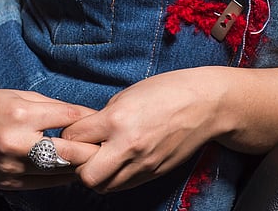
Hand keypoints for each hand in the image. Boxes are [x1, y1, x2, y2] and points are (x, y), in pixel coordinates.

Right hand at [0, 86, 100, 189]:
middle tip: (108, 147)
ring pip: (58, 173)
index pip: (69, 120)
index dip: (91, 122)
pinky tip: (70, 170)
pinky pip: (42, 184)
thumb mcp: (20, 95)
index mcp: (21, 115)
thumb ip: (53, 107)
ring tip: (94, 161)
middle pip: (69, 153)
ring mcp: (10, 167)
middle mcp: (15, 144)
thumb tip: (86, 116)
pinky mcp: (6, 183)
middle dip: (92, 151)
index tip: (106, 123)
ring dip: (78, 167)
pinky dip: (59, 177)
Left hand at [60, 67, 228, 192]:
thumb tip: (87, 131)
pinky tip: (118, 162)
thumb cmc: (169, 91)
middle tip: (83, 150)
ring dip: (96, 174)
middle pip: (85, 174)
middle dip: (78, 164)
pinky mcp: (153, 173)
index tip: (76, 130)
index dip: (71, 134)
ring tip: (101, 157)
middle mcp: (128, 146)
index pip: (75, 138)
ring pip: (104, 186)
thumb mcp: (128, 94)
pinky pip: (123, 185)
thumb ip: (104, 116)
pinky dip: (115, 177)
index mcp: (117, 120)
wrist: (206, 104)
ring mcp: (142, 163)